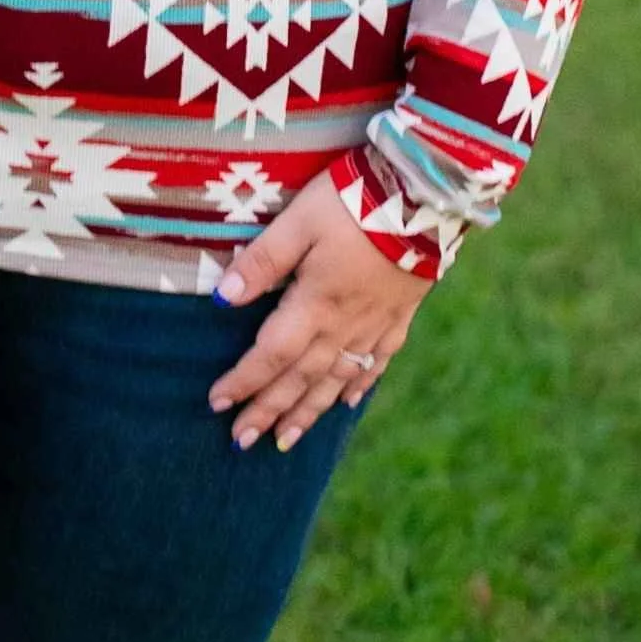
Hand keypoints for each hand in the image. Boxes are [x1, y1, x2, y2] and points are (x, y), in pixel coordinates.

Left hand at [209, 170, 429, 451]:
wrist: (424, 199)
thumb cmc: (353, 203)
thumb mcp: (299, 221)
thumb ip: (263, 261)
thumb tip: (223, 298)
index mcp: (315, 305)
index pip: (271, 354)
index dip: (243, 380)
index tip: (216, 403)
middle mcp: (344, 326)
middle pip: (301, 378)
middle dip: (269, 410)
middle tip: (241, 442)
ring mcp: (375, 325)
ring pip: (336, 381)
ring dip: (308, 412)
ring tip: (285, 440)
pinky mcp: (400, 316)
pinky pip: (375, 364)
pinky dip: (358, 386)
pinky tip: (347, 404)